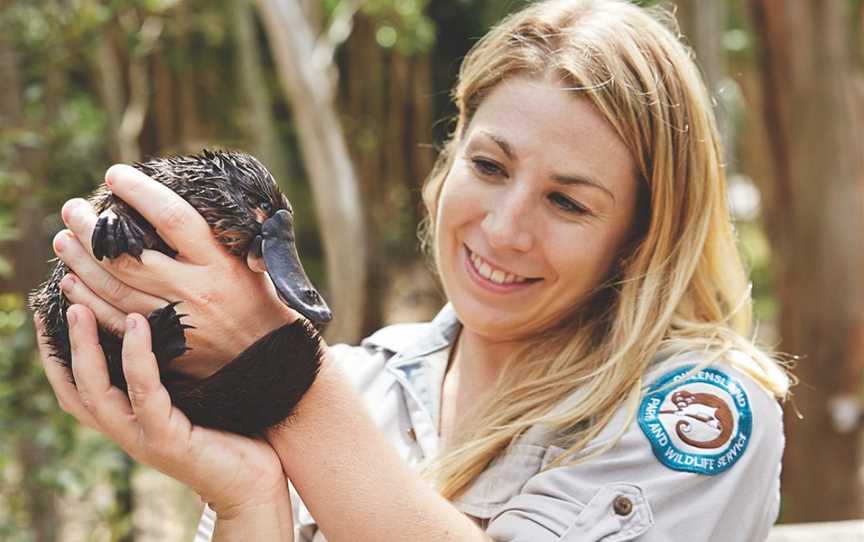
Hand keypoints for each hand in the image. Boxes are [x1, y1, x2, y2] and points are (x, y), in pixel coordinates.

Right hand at [35, 305, 288, 518]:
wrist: (255, 482)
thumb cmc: (231, 433)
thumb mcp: (192, 397)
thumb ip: (170, 372)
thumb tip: (160, 321)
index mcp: (128, 421)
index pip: (77, 389)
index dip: (58, 355)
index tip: (52, 314)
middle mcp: (127, 432)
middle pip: (77, 388)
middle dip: (63, 344)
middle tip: (63, 302)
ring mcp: (143, 438)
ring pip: (97, 392)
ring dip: (85, 348)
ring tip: (81, 309)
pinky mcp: (167, 440)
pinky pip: (144, 392)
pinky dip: (137, 357)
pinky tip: (138, 325)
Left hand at [54, 165, 297, 377]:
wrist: (269, 361)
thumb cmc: (260, 301)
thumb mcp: (257, 260)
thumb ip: (229, 230)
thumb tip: (198, 193)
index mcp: (219, 263)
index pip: (172, 218)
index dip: (140, 193)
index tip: (115, 175)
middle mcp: (194, 291)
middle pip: (128, 256)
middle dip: (93, 228)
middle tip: (73, 208)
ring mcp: (176, 321)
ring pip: (113, 288)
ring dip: (81, 262)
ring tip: (64, 239)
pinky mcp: (163, 347)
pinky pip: (113, 322)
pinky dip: (87, 301)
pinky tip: (71, 283)